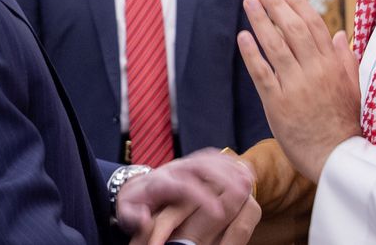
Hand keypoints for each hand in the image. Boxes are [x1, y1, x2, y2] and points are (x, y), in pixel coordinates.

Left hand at [117, 149, 256, 244]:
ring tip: (249, 180)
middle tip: (244, 190)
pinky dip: (229, 162)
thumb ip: (133, 217)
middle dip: (223, 176)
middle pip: (201, 166)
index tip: (218, 211)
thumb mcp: (126, 213)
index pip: (182, 186)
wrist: (134, 185)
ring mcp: (184, 163)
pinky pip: (212, 156)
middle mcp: (173, 168)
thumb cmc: (134, 203)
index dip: (201, 196)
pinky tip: (244, 170)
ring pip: (209, 159)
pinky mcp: (192, 161)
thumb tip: (144, 219)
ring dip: (230, 167)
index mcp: (159, 182)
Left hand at [237, 0, 361, 180]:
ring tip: (248, 2)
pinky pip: (262, 73)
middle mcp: (314, 71)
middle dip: (276, 5)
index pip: (314, 25)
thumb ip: (346, 60)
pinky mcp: (278, 104)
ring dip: (261, 21)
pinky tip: (243, 37)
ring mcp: (295, 87)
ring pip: (276, 46)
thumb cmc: (345, 124)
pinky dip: (252, 53)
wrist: (336, 158)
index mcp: (333, 65)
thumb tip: (339, 35)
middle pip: (293, 29)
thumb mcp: (354, 89)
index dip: (297, 3)